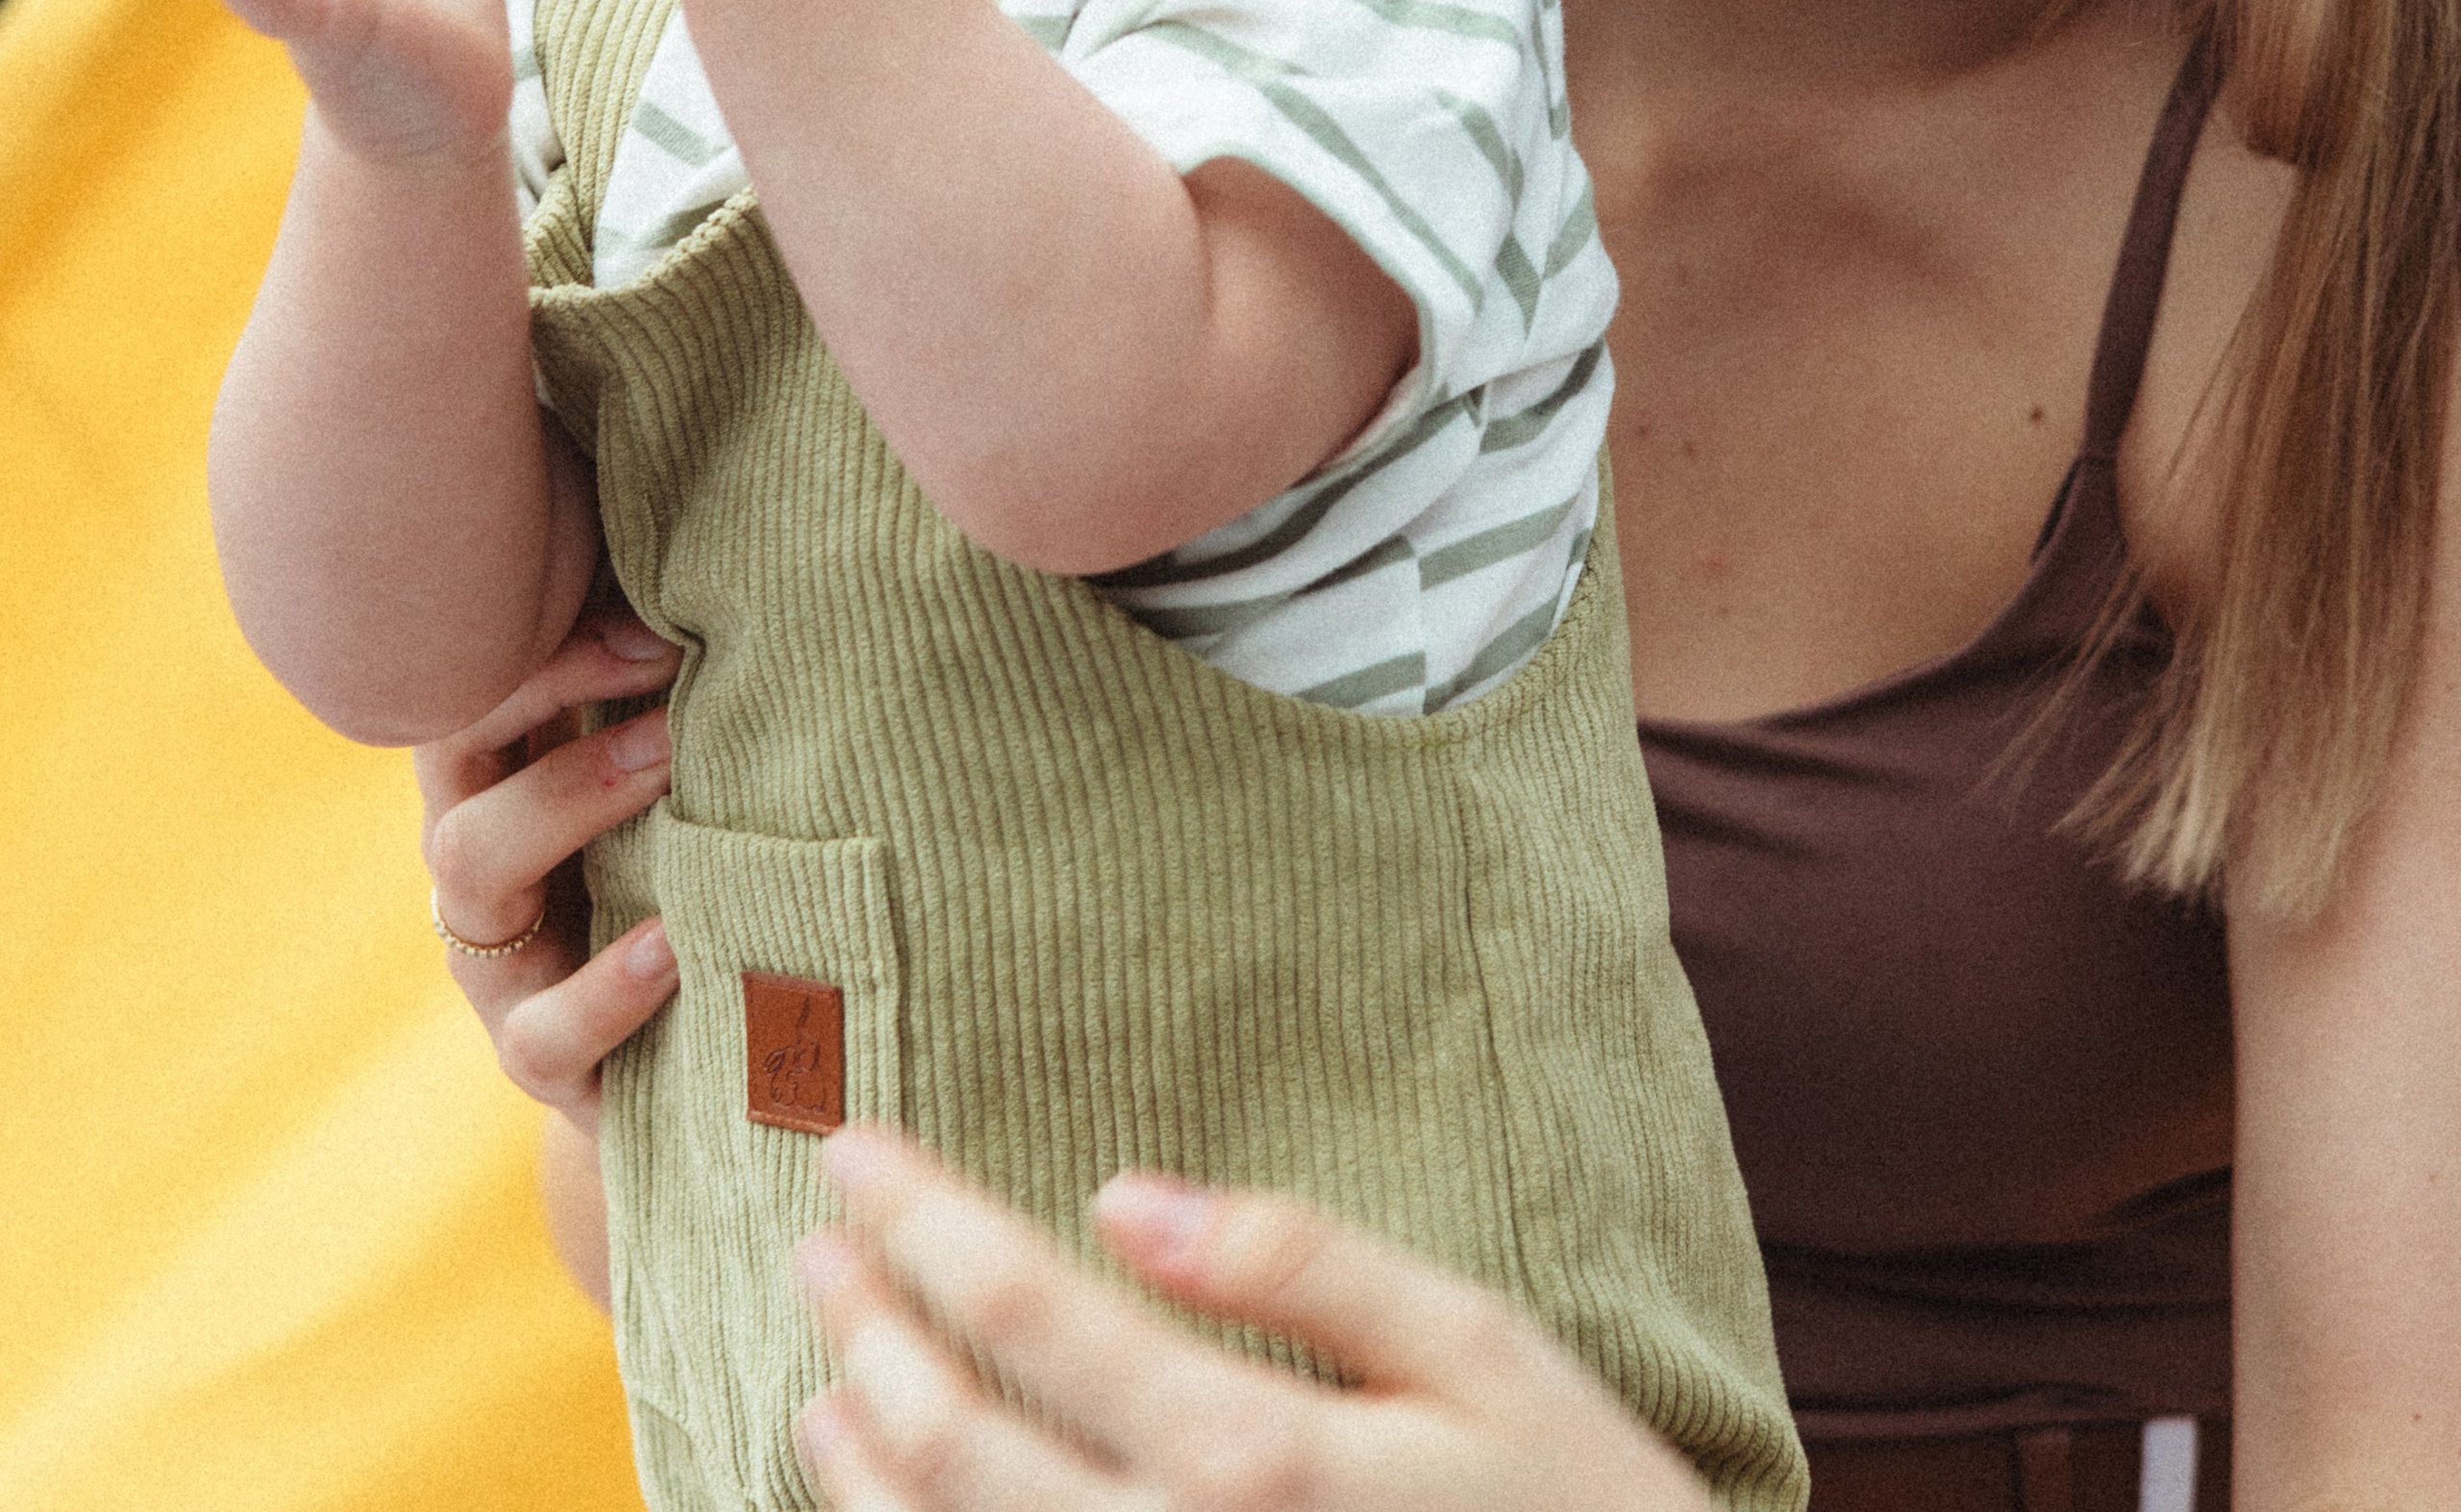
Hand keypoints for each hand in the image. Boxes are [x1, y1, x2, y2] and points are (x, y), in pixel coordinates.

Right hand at [415, 607, 681, 1131]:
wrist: (696, 1043)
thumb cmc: (687, 856)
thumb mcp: (664, 762)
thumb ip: (665, 671)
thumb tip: (729, 533)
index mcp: (497, 773)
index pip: (474, 683)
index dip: (544, 641)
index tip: (653, 614)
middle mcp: (476, 858)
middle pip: (460, 739)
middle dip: (550, 694)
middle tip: (667, 659)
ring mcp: (497, 966)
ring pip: (476, 874)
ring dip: (571, 800)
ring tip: (670, 764)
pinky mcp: (543, 1063)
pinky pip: (543, 1036)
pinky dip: (605, 989)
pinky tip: (672, 943)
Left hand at [795, 1128, 1711, 1511]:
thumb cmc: (1575, 1508)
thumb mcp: (1481, 1350)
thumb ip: (1304, 1265)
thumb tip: (1124, 1197)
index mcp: (1253, 1458)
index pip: (1028, 1311)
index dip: (921, 1220)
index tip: (851, 1151)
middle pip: (953, 1444)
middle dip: (864, 1332)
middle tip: (816, 1247)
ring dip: (860, 1473)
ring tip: (825, 1387)